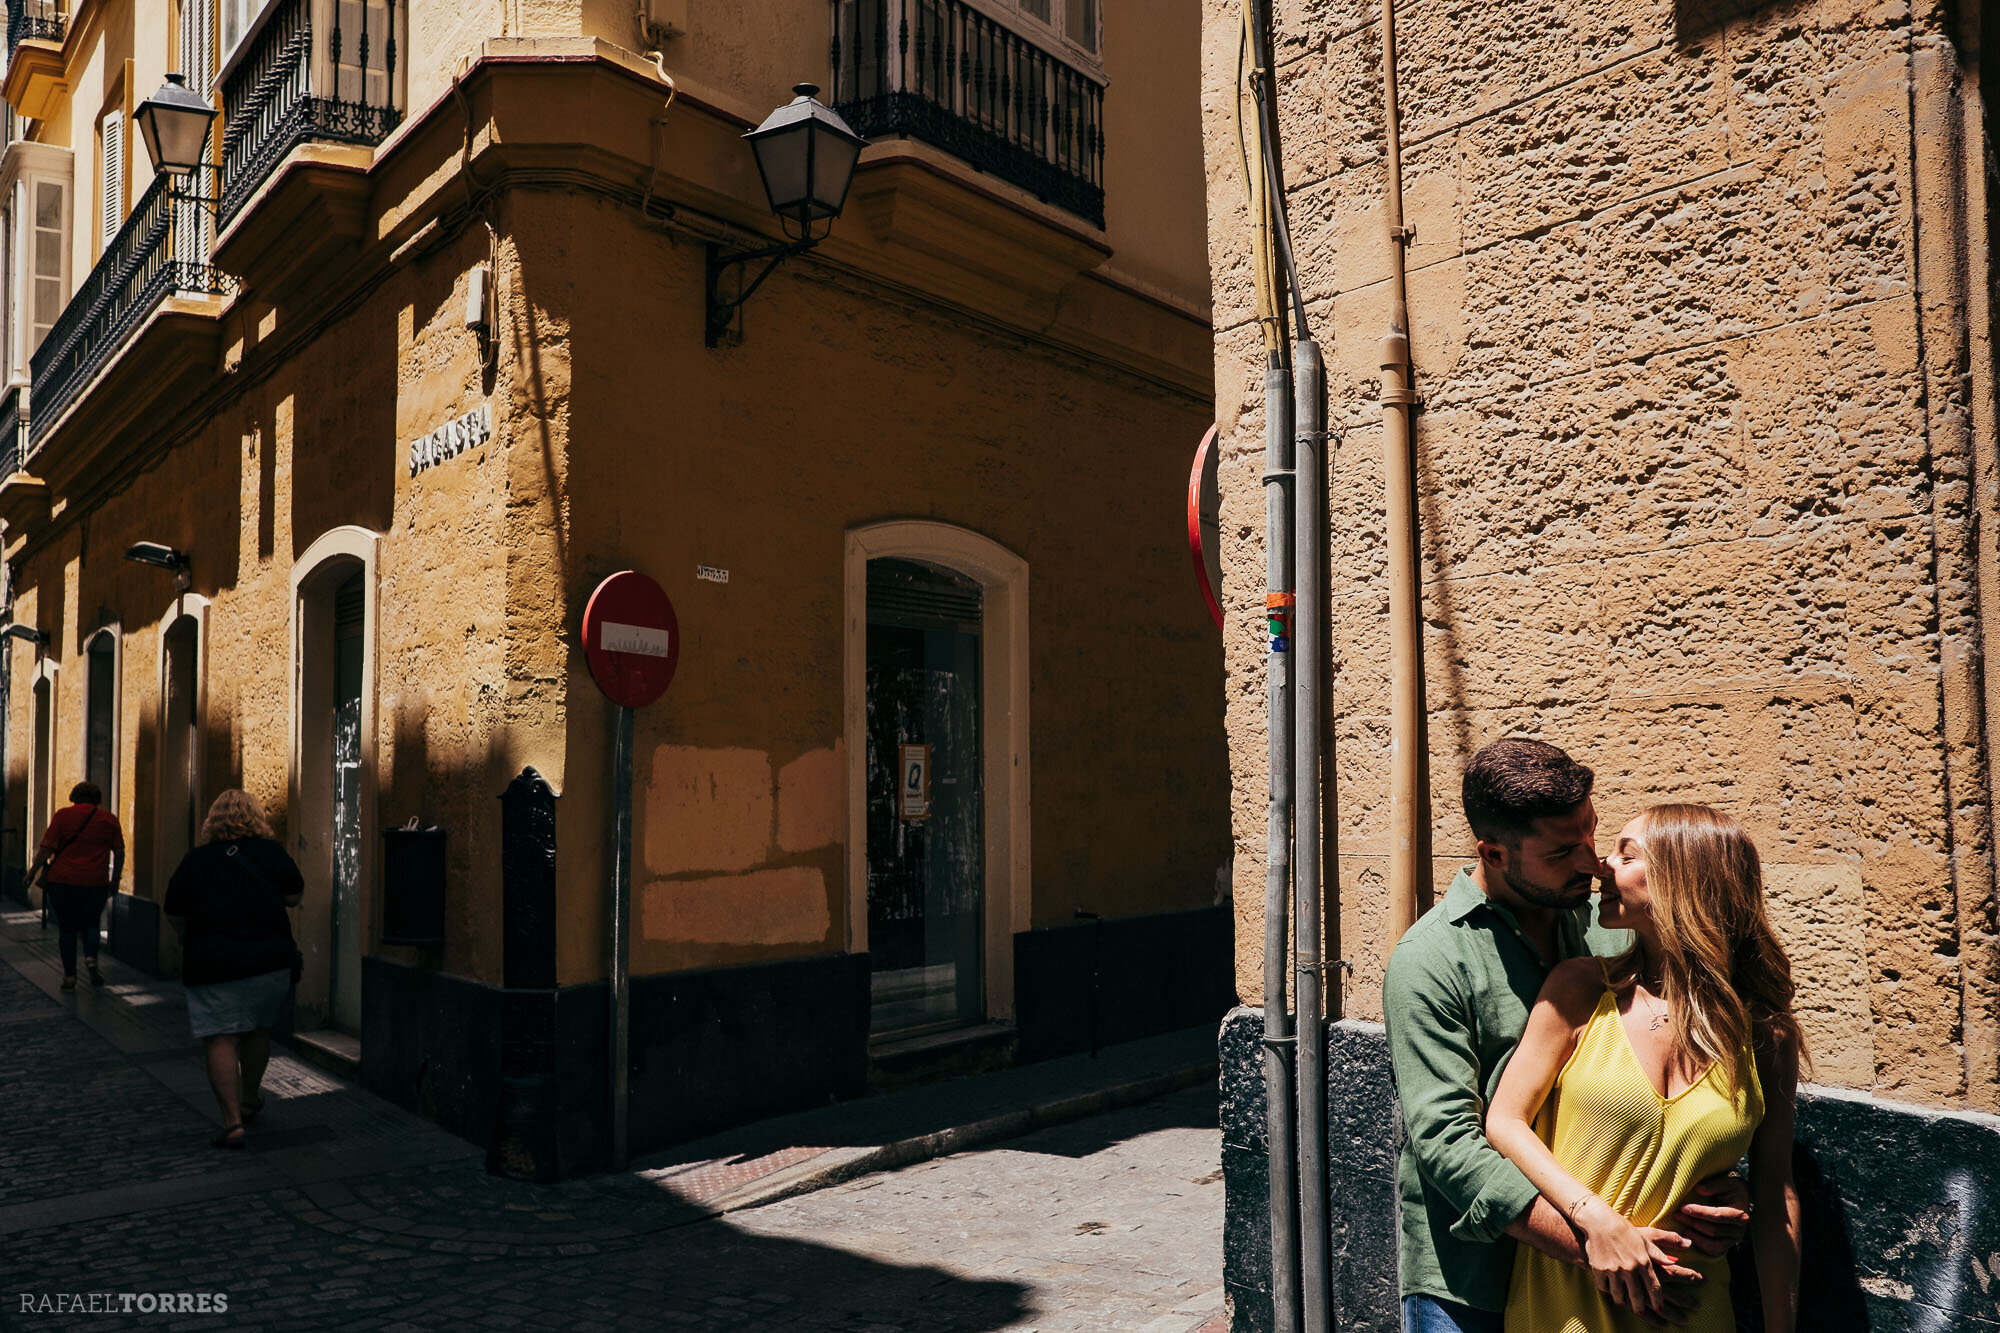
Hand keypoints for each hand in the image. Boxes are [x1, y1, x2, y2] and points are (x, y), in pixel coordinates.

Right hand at [1574, 1197, 1685, 1319]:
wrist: (1599, 1222)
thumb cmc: (1625, 1230)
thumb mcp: (1646, 1238)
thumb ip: (1660, 1252)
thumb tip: (1678, 1256)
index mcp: (1644, 1262)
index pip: (1654, 1288)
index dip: (1658, 1301)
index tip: (1660, 1309)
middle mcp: (1630, 1269)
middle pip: (1638, 1297)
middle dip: (1641, 1309)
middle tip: (1642, 1312)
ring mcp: (1614, 1271)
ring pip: (1620, 1296)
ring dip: (1623, 1302)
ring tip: (1624, 1304)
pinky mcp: (1599, 1270)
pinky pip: (1604, 1288)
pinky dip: (1608, 1291)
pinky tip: (1610, 1293)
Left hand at [1676, 1175, 1751, 1256]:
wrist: (1741, 1200)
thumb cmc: (1732, 1190)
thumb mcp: (1726, 1183)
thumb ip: (1713, 1186)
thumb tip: (1698, 1189)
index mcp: (1739, 1214)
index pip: (1717, 1215)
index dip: (1699, 1212)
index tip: (1684, 1207)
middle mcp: (1738, 1230)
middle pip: (1713, 1230)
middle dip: (1693, 1222)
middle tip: (1677, 1215)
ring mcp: (1733, 1240)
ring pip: (1713, 1243)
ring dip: (1695, 1236)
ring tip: (1682, 1227)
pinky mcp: (1727, 1245)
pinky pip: (1714, 1251)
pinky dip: (1701, 1247)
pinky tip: (1690, 1238)